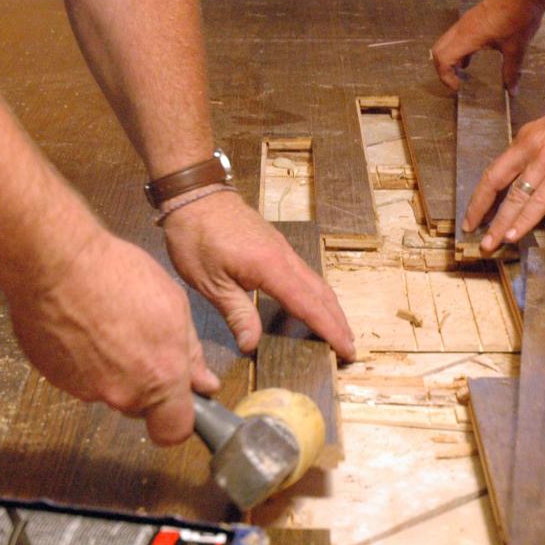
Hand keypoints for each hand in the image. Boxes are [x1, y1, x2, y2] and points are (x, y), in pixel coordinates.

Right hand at [8, 228, 219, 445]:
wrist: (55, 262)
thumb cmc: (115, 274)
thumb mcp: (173, 305)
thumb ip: (190, 354)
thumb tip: (203, 382)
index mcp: (158, 378)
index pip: (173, 432)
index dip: (177, 419)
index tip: (179, 401)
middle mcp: (120, 392)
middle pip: (138, 405)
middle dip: (143, 382)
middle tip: (140, 341)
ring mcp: (83, 388)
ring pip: (106, 388)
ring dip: (110, 366)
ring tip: (107, 323)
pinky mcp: (54, 377)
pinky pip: (76, 376)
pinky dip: (82, 358)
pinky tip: (83, 325)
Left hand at [161, 190, 356, 360]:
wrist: (195, 195)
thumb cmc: (196, 237)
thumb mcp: (211, 282)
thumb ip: (236, 314)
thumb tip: (251, 345)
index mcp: (270, 267)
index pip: (308, 305)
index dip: (329, 329)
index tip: (346, 350)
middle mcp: (284, 257)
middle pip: (321, 293)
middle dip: (338, 322)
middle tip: (349, 349)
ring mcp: (282, 249)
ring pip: (316, 282)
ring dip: (330, 309)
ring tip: (339, 333)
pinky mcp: (276, 246)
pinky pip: (304, 274)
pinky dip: (316, 295)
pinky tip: (313, 306)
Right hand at [431, 0, 544, 93]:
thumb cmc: (521, 18)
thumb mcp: (517, 48)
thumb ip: (511, 71)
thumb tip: (512, 92)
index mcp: (468, 36)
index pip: (443, 58)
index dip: (445, 76)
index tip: (459, 87)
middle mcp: (462, 28)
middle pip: (438, 51)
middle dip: (443, 69)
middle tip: (456, 82)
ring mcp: (466, 21)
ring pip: (445, 42)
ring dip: (449, 59)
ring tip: (463, 73)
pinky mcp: (472, 17)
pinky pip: (455, 36)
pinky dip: (457, 50)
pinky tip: (471, 59)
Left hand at [462, 80, 544, 252]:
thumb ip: (544, 150)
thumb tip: (539, 171)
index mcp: (527, 137)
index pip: (496, 169)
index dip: (482, 193)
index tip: (474, 210)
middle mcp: (530, 147)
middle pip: (494, 182)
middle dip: (479, 209)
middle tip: (469, 230)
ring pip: (514, 197)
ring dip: (499, 224)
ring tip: (489, 244)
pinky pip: (539, 201)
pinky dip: (524, 221)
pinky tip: (513, 235)